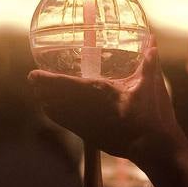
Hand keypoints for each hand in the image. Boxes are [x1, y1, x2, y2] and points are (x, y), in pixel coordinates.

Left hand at [28, 43, 186, 161]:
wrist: (155, 147)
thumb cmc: (155, 115)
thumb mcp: (152, 85)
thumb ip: (149, 62)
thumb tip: (152, 39)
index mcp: (105, 92)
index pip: (70, 84)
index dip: (50, 80)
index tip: (35, 74)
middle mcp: (92, 108)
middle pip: (60, 97)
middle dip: (44, 88)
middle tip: (32, 79)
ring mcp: (89, 124)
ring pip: (61, 111)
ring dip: (48, 101)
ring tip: (37, 93)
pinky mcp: (91, 137)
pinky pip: (68, 124)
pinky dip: (56, 116)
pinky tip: (49, 111)